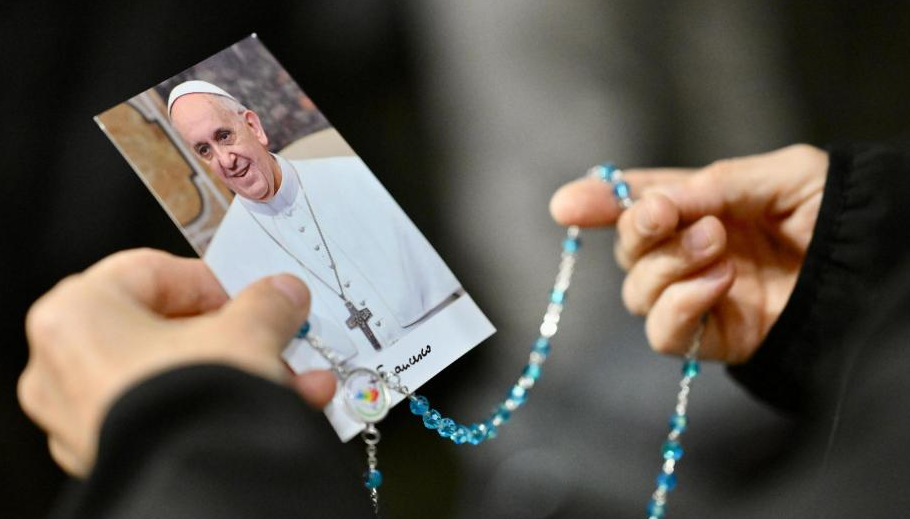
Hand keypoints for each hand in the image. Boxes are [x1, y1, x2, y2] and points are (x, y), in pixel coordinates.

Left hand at [19, 249, 335, 476]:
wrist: (191, 486)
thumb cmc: (186, 405)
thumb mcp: (246, 332)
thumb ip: (266, 305)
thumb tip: (282, 295)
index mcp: (75, 315)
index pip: (151, 272)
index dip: (212, 281)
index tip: (251, 294)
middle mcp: (65, 367)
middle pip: (168, 330)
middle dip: (237, 334)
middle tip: (276, 334)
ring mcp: (83, 418)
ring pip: (176, 376)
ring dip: (242, 371)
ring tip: (297, 378)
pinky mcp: (113, 455)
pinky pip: (174, 414)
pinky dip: (220, 406)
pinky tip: (282, 406)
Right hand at [550, 144, 827, 362]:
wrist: (873, 266)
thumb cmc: (832, 211)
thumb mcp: (777, 175)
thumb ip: (711, 185)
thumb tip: (654, 204)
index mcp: (699, 207)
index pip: (635, 204)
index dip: (597, 203)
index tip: (566, 205)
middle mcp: (688, 252)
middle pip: (627, 250)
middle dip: (638, 230)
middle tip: (670, 215)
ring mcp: (697, 297)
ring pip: (637, 292)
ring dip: (667, 265)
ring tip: (717, 245)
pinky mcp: (711, 338)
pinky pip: (664, 333)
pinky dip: (680, 306)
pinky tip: (717, 284)